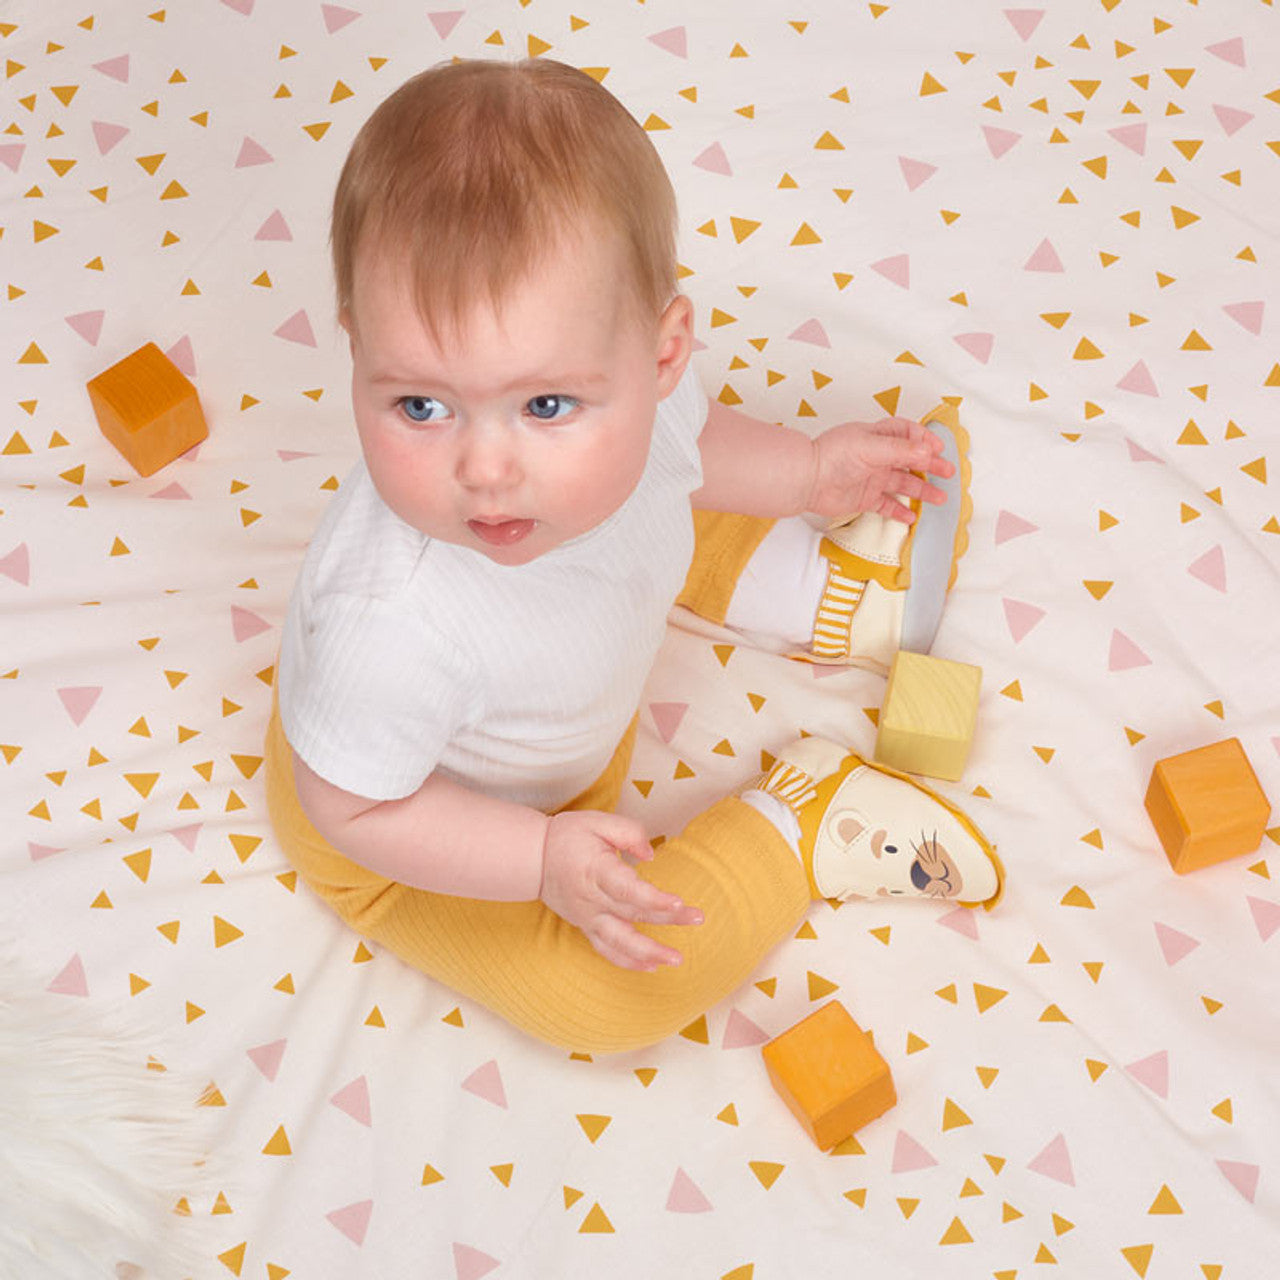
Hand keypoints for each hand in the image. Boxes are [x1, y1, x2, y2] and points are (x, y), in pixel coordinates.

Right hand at [539, 809, 703, 970]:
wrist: (532, 858)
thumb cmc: (567, 836)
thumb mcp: (597, 821)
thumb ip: (628, 833)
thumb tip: (650, 855)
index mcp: (595, 870)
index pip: (627, 889)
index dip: (652, 898)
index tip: (677, 901)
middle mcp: (592, 900)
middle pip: (632, 914)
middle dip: (666, 920)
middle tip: (697, 919)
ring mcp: (588, 917)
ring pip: (619, 941)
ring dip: (648, 953)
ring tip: (675, 959)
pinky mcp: (586, 927)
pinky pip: (606, 950)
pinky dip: (627, 962)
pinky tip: (651, 967)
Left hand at [805, 417, 955, 524]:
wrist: (806, 481)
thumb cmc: (832, 457)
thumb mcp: (870, 447)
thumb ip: (900, 450)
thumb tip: (927, 452)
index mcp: (876, 437)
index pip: (906, 432)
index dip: (924, 438)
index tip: (939, 448)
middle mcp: (875, 457)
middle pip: (910, 459)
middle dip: (930, 465)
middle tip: (948, 472)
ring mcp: (870, 478)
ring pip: (902, 483)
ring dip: (922, 490)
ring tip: (940, 498)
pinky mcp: (863, 498)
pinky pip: (886, 505)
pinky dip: (899, 511)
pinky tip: (912, 517)